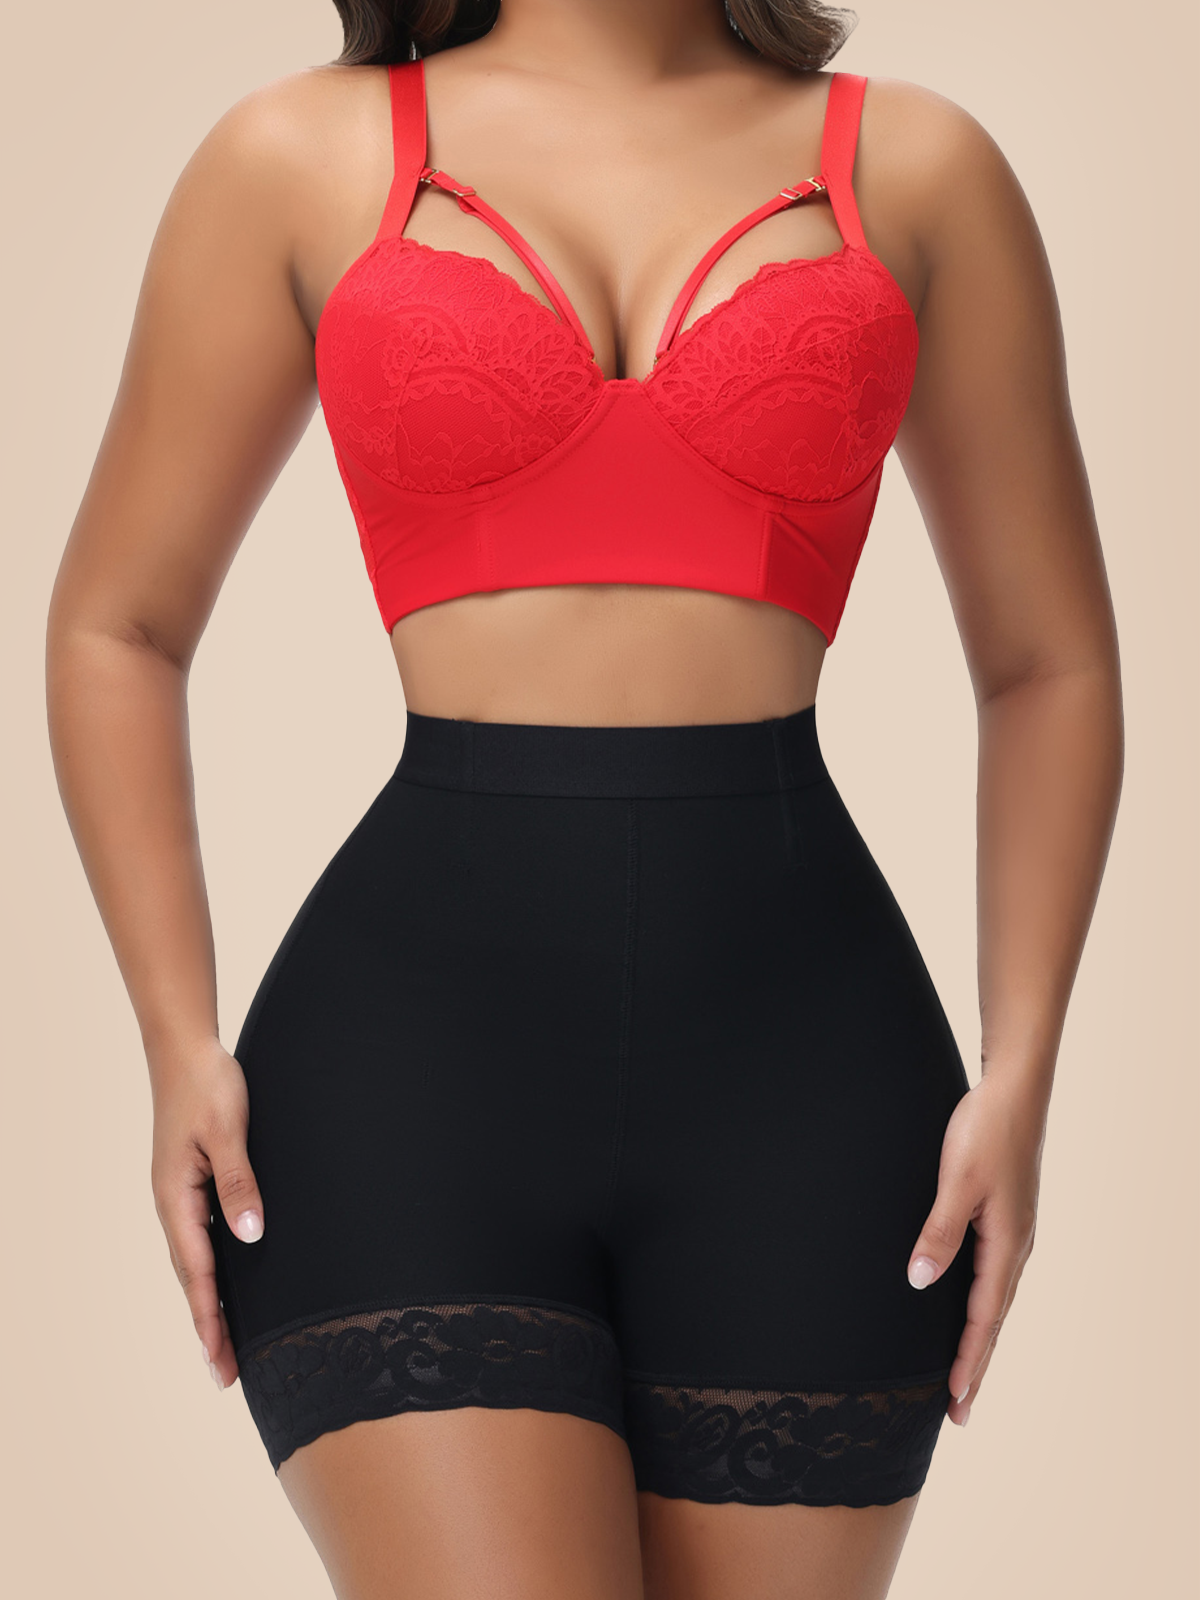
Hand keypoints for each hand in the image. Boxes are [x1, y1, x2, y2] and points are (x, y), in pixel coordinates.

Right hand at [149, 1037, 264, 1390]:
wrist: (186, 1049)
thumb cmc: (208, 1084)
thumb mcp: (228, 1131)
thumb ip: (239, 1182)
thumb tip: (250, 1236)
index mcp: (175, 1196)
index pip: (195, 1269)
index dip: (209, 1315)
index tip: (218, 1358)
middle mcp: (173, 1203)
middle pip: (192, 1276)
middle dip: (209, 1325)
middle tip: (226, 1375)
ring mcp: (181, 1195)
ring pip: (196, 1261)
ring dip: (211, 1302)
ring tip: (226, 1347)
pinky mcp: (193, 1184)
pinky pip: (203, 1239)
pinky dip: (213, 1271)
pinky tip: (229, 1286)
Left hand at [906, 1069, 1045, 1425]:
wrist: (1013, 1088)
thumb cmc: (985, 1130)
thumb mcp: (956, 1181)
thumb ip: (939, 1232)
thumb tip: (920, 1281)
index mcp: (1007, 1244)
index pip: (984, 1318)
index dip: (967, 1361)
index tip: (954, 1401)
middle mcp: (1016, 1245)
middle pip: (994, 1319)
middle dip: (975, 1365)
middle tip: (960, 1412)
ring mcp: (1013, 1232)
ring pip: (995, 1299)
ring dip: (978, 1339)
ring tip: (963, 1374)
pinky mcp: (1006, 1217)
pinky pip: (993, 1276)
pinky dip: (981, 1306)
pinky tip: (969, 1309)